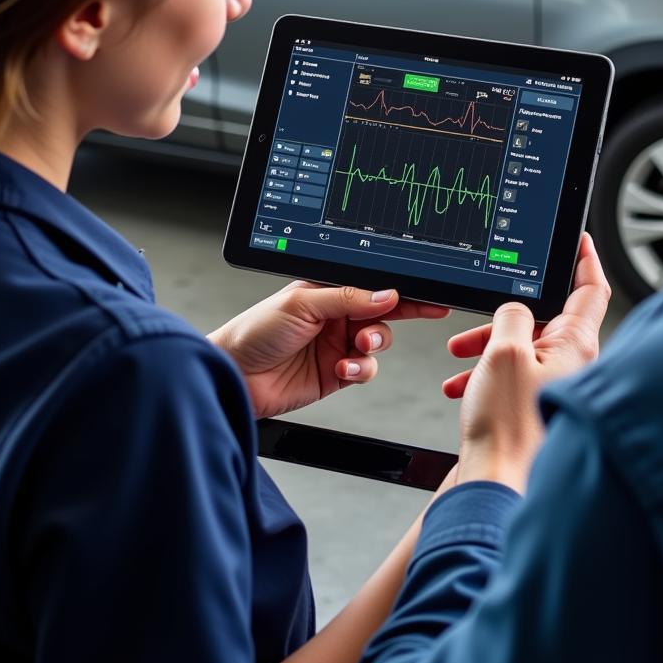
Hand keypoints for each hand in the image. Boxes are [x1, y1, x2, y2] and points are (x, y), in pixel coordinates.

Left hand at [211, 282, 449, 416]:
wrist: (234, 375)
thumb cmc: (254, 331)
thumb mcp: (302, 303)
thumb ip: (347, 298)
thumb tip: (386, 295)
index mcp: (328, 292)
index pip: (372, 287)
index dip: (401, 290)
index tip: (428, 294)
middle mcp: (335, 317)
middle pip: (382, 313)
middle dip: (398, 316)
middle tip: (413, 315)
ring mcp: (336, 345)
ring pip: (377, 343)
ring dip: (373, 344)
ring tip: (358, 345)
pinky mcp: (335, 374)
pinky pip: (364, 369)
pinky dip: (360, 369)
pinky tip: (344, 368)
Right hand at [443, 234, 608, 491]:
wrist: (497, 486)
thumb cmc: (509, 428)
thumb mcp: (504, 352)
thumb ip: (513, 316)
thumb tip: (515, 310)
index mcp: (576, 345)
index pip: (591, 288)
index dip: (585, 258)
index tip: (579, 239)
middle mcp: (574, 365)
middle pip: (543, 319)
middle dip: (504, 316)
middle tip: (479, 318)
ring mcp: (556, 386)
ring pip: (523, 349)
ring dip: (489, 348)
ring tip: (460, 360)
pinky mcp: (537, 407)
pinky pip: (514, 376)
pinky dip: (488, 374)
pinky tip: (463, 386)